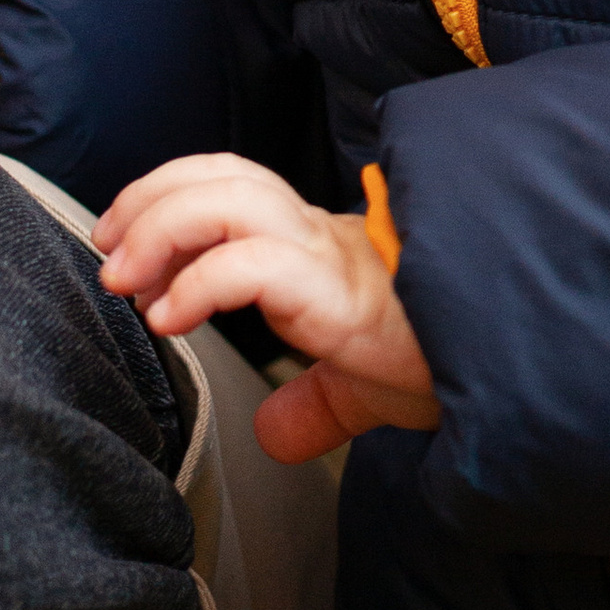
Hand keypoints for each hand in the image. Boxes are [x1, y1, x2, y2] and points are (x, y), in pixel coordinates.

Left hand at [94, 153, 440, 463]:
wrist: (502, 357)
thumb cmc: (443, 359)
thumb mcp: (362, 385)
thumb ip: (313, 404)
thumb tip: (274, 435)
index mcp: (319, 247)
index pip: (234, 182)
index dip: (168, 194)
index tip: (120, 242)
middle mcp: (321, 237)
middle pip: (223, 174)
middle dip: (149, 200)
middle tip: (107, 252)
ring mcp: (330, 259)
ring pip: (230, 200)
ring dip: (160, 229)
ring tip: (124, 279)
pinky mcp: (340, 294)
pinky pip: (255, 263)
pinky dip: (199, 281)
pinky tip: (170, 316)